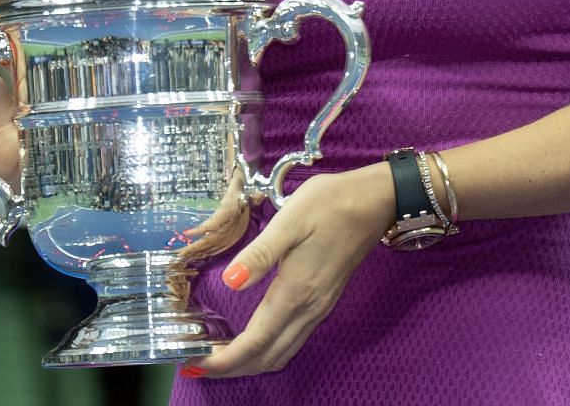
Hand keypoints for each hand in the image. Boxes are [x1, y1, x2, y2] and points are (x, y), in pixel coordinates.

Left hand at [181, 164, 393, 378]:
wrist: (374, 201)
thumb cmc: (330, 204)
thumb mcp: (290, 219)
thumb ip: (259, 254)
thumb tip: (230, 282)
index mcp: (296, 291)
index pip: (256, 341)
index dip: (225, 360)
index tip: (196, 363)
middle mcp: (309, 308)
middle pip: (267, 357)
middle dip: (233, 367)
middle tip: (198, 362)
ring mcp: (319, 307)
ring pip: (282, 352)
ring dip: (250, 361)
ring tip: (219, 355)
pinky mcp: (324, 300)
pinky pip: (292, 340)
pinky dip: (267, 349)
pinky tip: (252, 337)